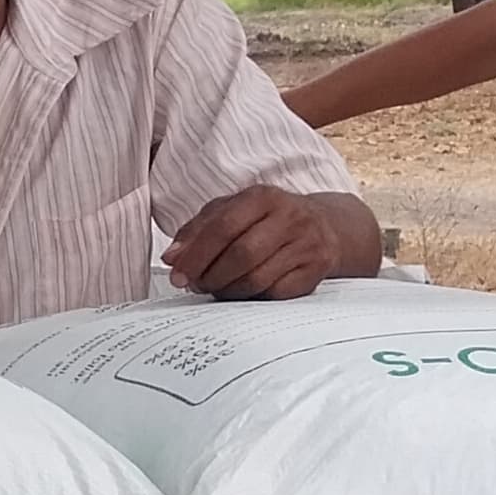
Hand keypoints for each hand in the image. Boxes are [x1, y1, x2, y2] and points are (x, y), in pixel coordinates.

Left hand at [166, 185, 347, 300]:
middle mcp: (290, 217)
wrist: (322, 225)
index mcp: (262, 197)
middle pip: (241, 255)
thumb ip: (196, 231)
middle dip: (211, 277)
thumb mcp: (228, 212)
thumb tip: (172, 257)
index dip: (195, 256)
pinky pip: (276, 293)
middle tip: (197, 285)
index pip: (223, 228)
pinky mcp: (317, 269)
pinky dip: (253, 297)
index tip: (178, 275)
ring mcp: (308, 243)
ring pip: (258, 279)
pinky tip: (244, 290)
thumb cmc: (264, 220)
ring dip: (228, 290)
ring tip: (217, 288)